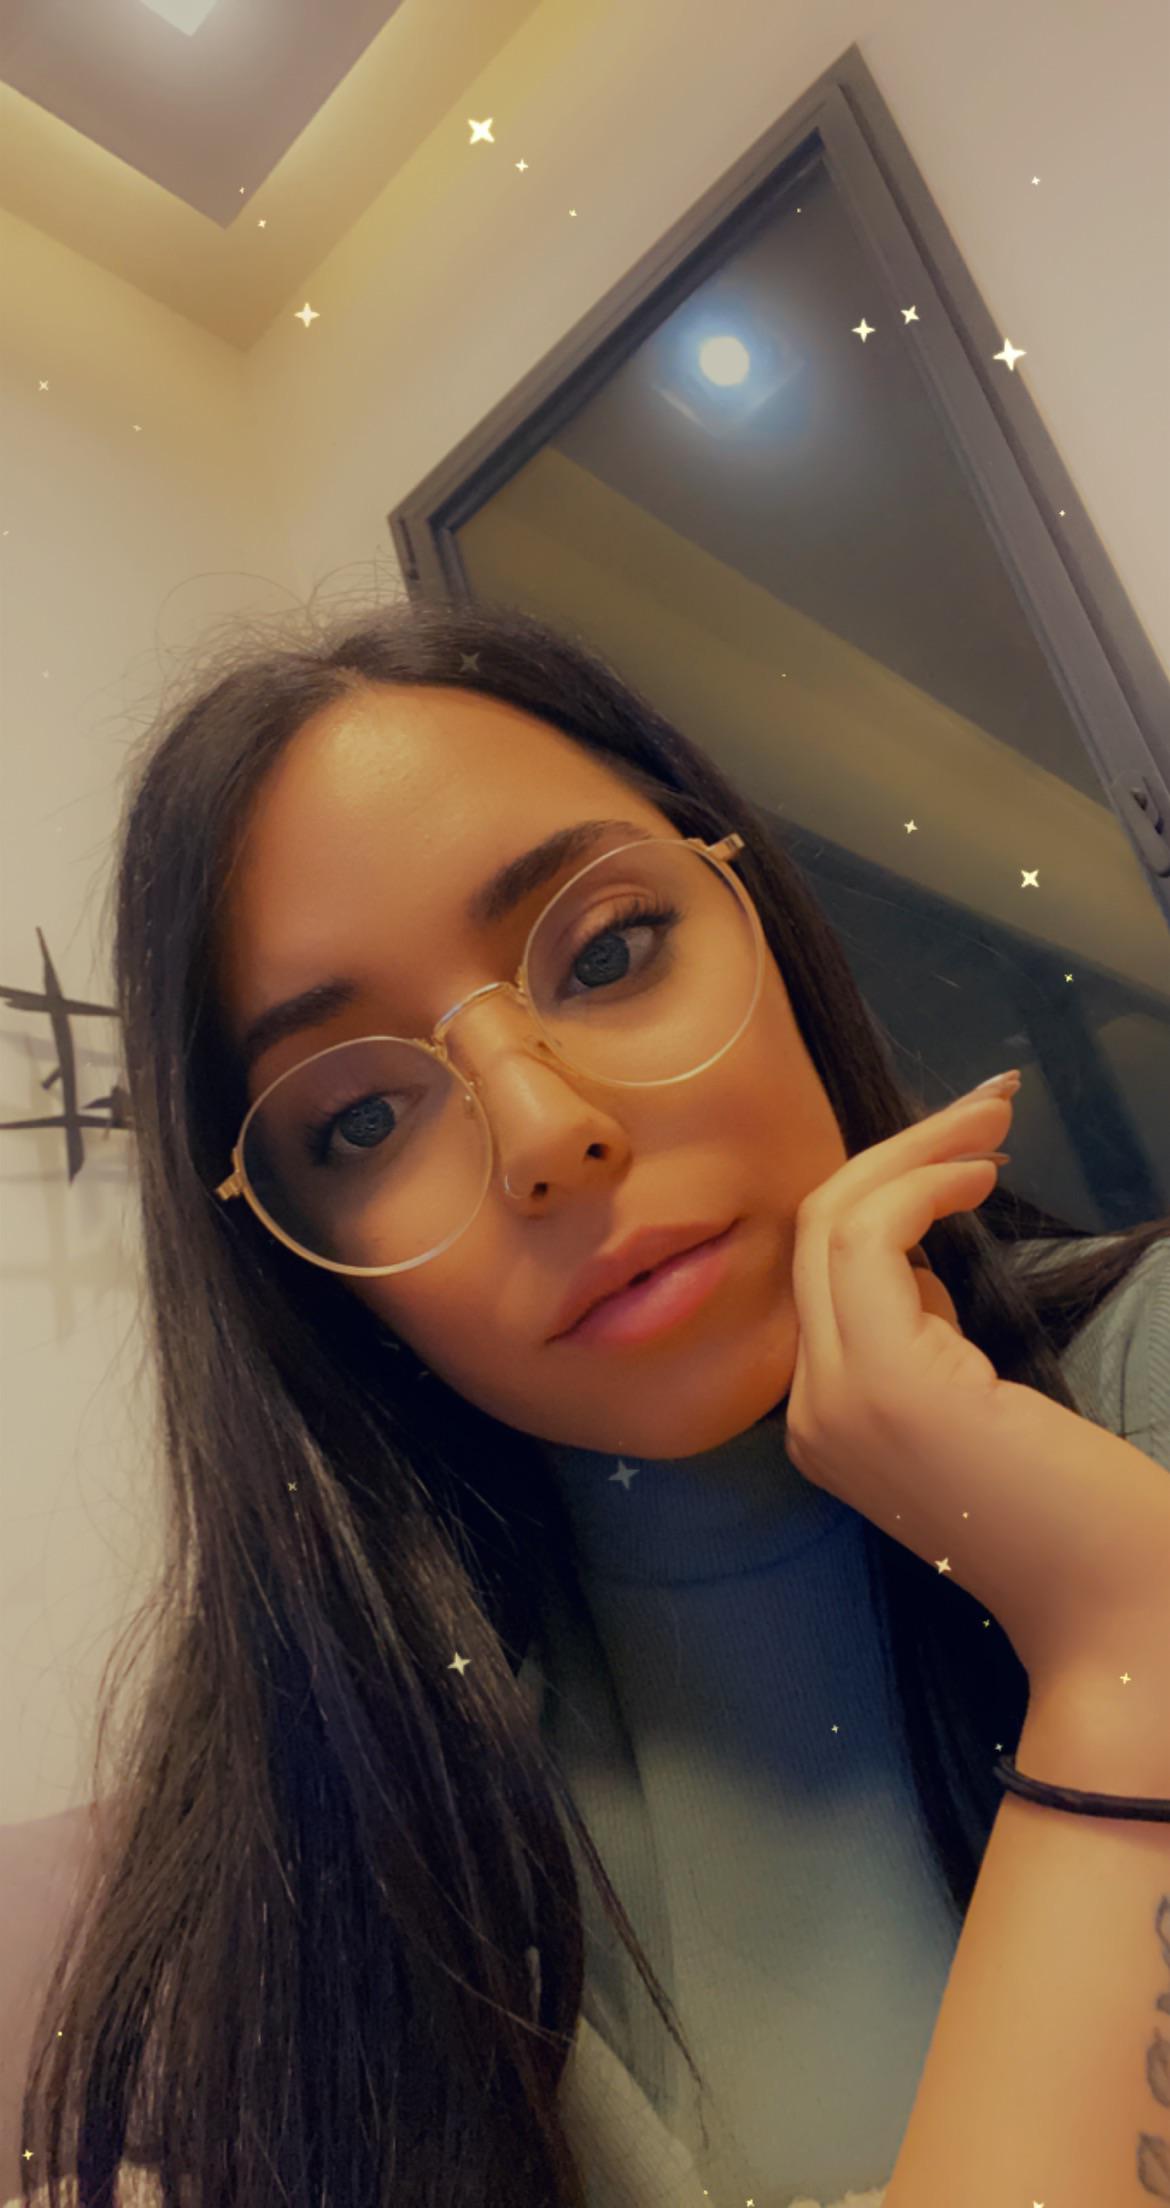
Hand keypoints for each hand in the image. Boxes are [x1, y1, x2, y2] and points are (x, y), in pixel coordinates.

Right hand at [782, 1087, 1169, 1683]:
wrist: (1120, 1612)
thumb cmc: (1080, 1520)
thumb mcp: (977, 1414)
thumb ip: (926, 1351)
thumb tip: (919, 1276)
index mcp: (827, 1423)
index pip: (823, 1272)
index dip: (887, 1191)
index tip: (968, 1155)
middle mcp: (810, 1412)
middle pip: (816, 1231)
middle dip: (899, 1150)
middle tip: (987, 1107)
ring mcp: (838, 1399)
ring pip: (834, 1221)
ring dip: (915, 1153)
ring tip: (992, 1125)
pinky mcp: (888, 1381)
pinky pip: (870, 1240)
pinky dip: (921, 1186)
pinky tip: (980, 1181)